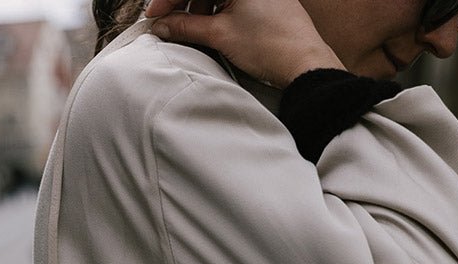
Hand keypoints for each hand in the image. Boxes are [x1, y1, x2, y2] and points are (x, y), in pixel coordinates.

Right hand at [144, 0, 345, 88]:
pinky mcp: (265, 2)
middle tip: (167, 25)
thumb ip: (187, 26)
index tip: (154, 16)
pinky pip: (231, 1)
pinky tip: (206, 29)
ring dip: (198, 10)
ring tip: (189, 31)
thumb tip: (163, 25)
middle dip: (183, 5)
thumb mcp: (220, 34)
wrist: (304, 63)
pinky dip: (215, 12)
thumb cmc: (269, 44)